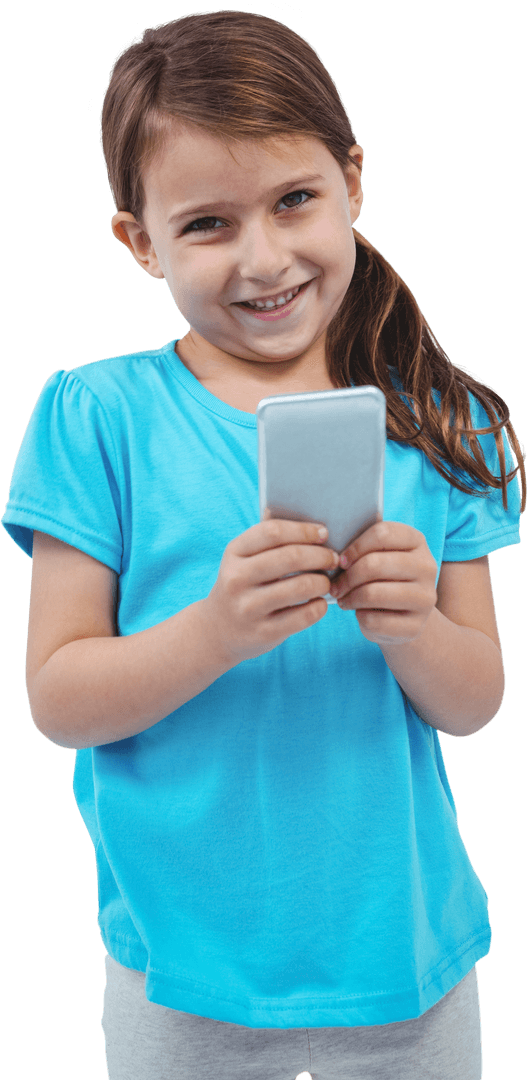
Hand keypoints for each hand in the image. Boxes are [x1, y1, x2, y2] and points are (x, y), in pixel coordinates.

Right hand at [203, 518, 339, 665]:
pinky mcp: (263, 632)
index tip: (324, 534)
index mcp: (234, 553)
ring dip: (323, 582)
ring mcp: (248, 608)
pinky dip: (319, 607)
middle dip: (321, 556)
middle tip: (333, 559)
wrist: (218, 630)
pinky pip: (303, 616)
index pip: (273, 532)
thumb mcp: (244, 559)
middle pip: (290, 557)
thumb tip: (311, 523)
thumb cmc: (243, 585)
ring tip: (326, 582)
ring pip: (300, 587)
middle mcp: (237, 579)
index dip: (304, 531)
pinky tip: (319, 603)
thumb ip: (270, 538)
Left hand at [329, 521, 437, 644]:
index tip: (341, 561)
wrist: (404, 616)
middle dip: (348, 577)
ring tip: (343, 599)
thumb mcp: (378, 556)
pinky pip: (375, 620)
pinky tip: (359, 613)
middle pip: (375, 564)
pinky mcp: (416, 626)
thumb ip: (364, 543)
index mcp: (417, 541)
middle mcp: (427, 567)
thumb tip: (336, 534)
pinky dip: (359, 616)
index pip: (382, 534)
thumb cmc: (382, 579)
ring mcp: (425, 598)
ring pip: (373, 594)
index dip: (355, 547)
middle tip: (336, 586)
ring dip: (350, 597)